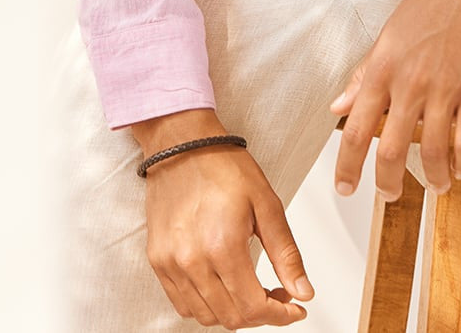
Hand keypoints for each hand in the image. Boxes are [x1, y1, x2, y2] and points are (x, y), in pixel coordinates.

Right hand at [134, 118, 313, 327]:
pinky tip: (223, 286)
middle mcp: (193, 261)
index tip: (294, 309)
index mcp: (223, 245)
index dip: (279, 315)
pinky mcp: (158, 261)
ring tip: (251, 289)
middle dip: (262, 314)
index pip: (253, 308)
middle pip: (232, 318)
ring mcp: (171, 264)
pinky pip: (183, 305)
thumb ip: (286, 253)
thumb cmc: (223, 167)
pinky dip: (207, 306)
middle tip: (278, 294)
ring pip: (207, 317)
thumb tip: (303, 292)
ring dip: (235, 313)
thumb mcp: (267, 204)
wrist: (181, 145)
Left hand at [329, 0, 460, 201]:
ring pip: (433, 154)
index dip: (347, 167)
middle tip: (389, 194)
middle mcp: (410, 82)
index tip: (345, 188)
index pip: (355, 129)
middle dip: (387, 184)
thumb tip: (338, 105)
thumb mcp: (390, 32)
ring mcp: (445, 88)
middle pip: (392, 152)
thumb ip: (365, 73)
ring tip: (434, 184)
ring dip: (432, 180)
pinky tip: (460, 169)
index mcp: (383, 66)